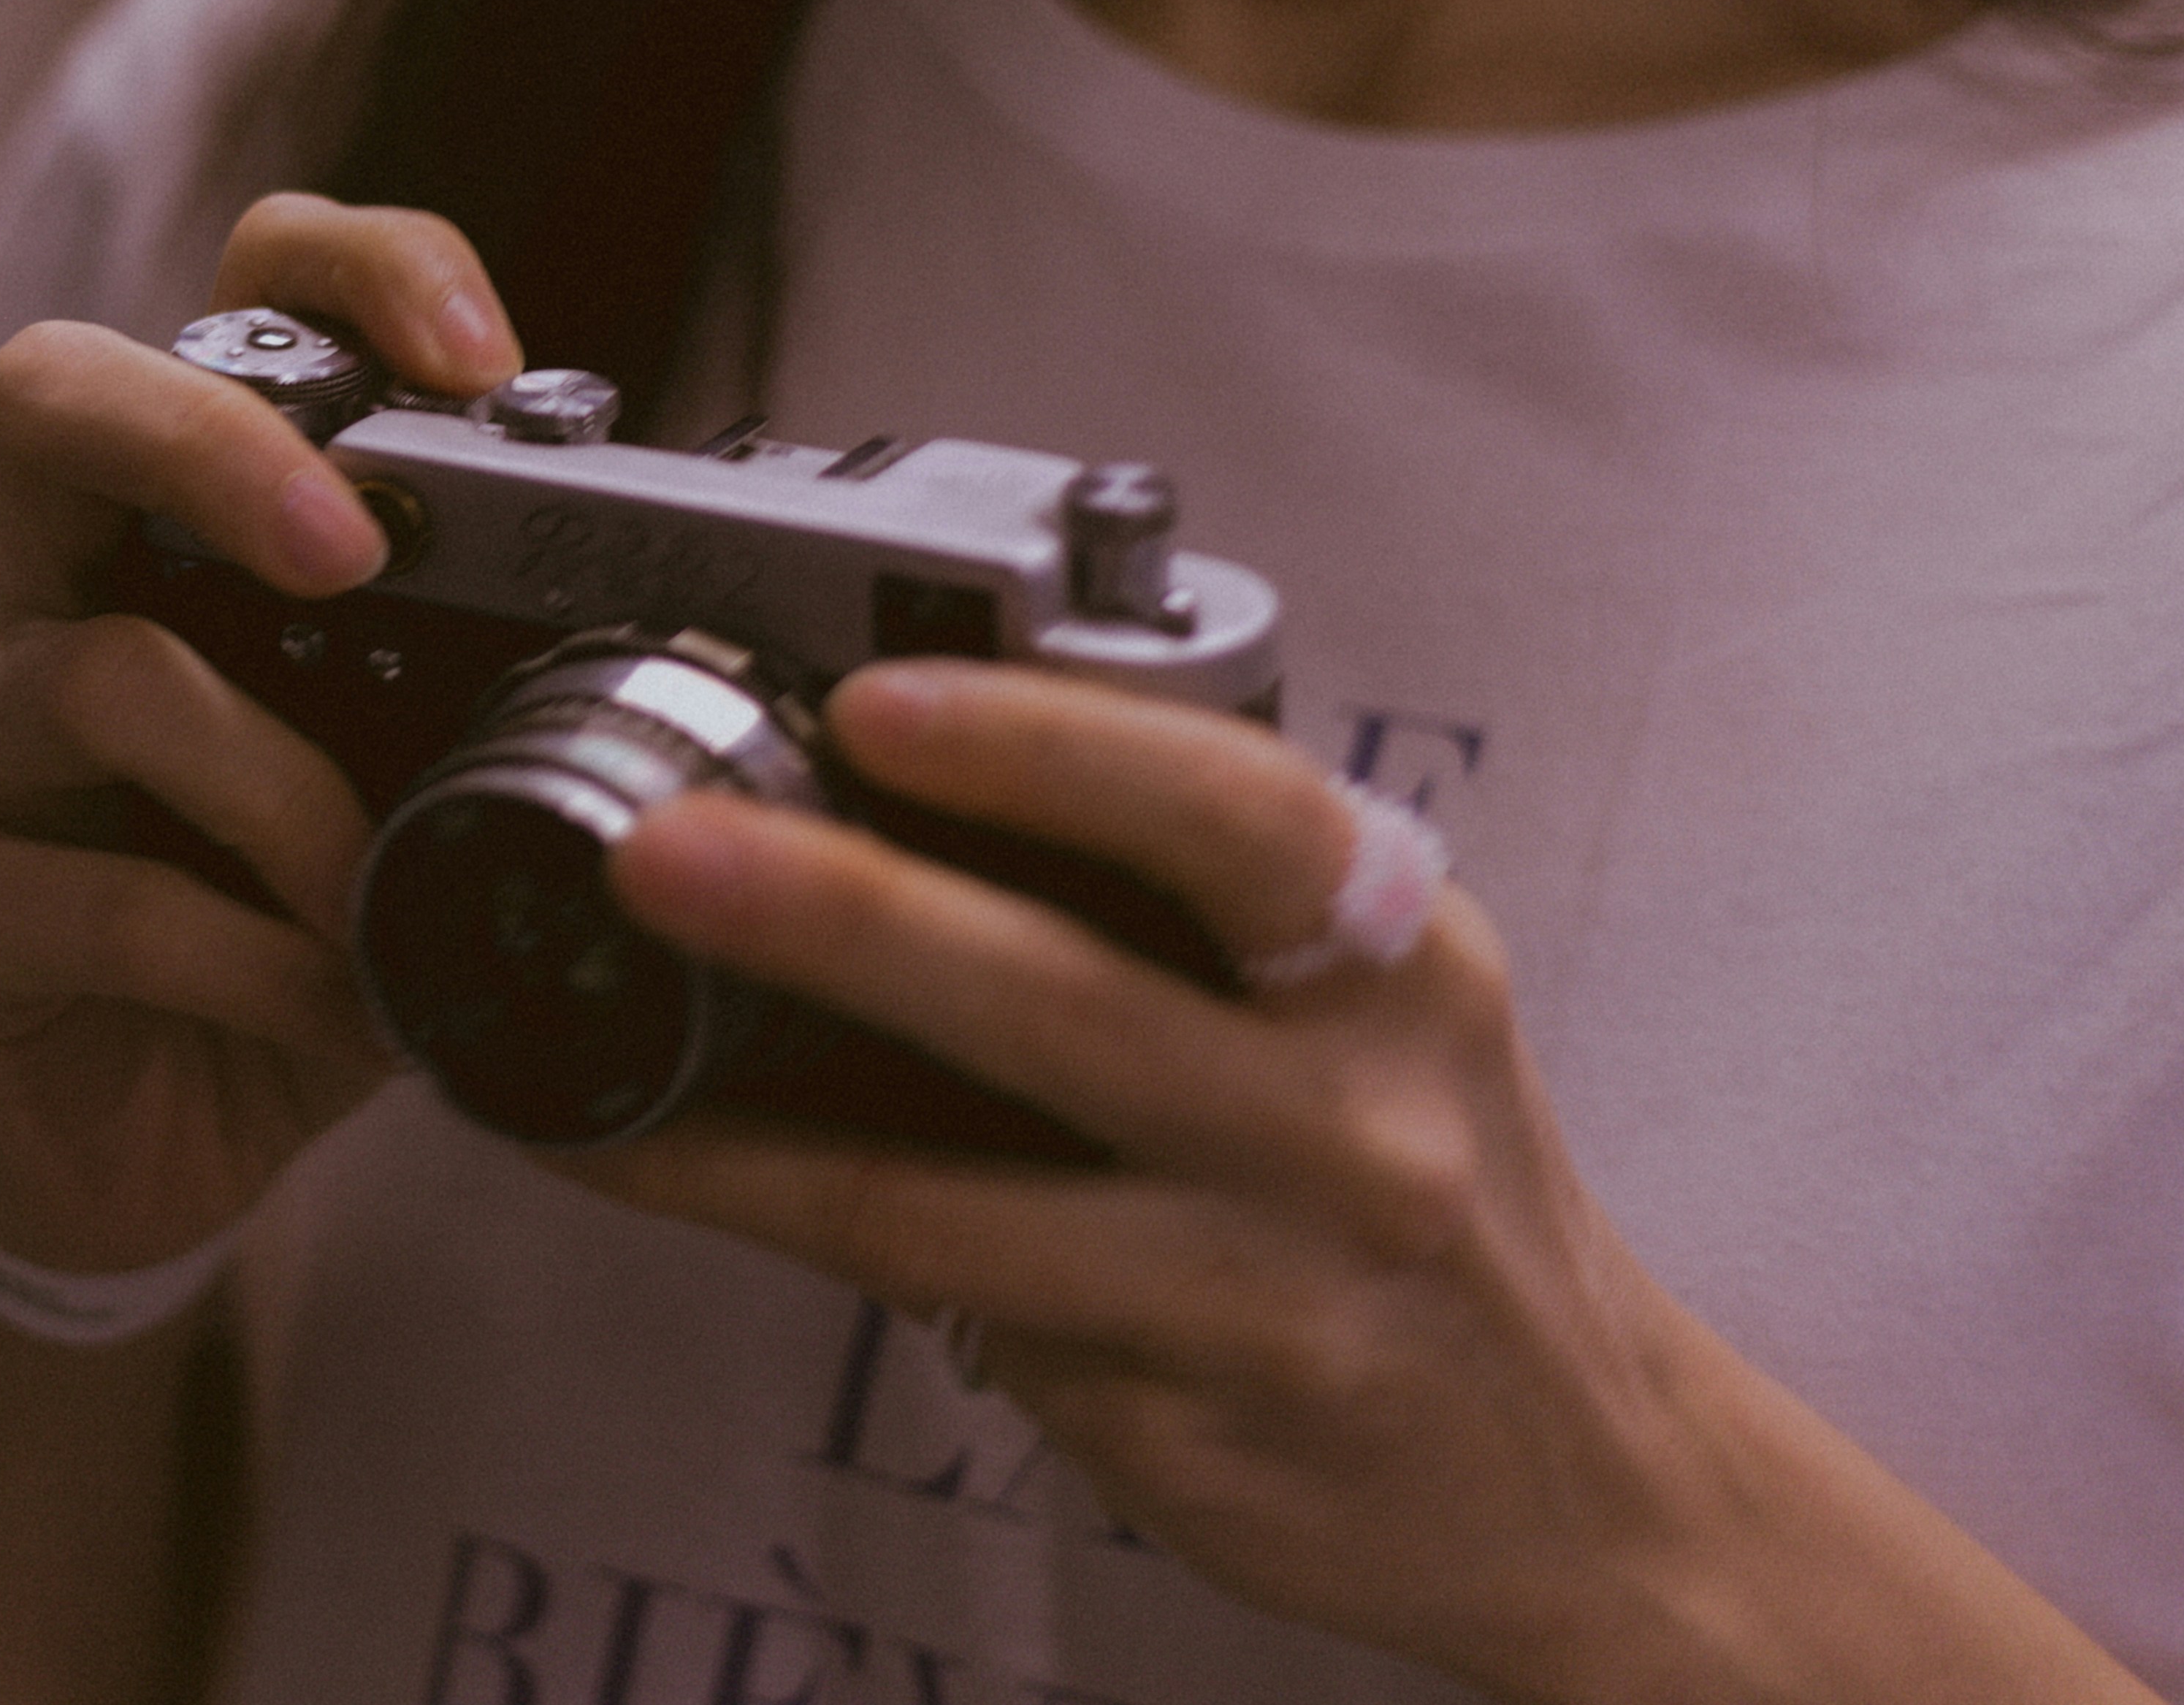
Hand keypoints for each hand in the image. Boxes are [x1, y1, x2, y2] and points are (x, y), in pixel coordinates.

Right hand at [0, 194, 523, 1278]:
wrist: (161, 1141)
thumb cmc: (300, 921)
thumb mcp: (430, 779)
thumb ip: (506, 684)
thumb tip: (693, 626)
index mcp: (193, 520)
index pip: (243, 291)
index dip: (355, 271)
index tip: (479, 361)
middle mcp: (62, 586)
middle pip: (51, 391)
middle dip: (208, 443)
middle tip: (349, 550)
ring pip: (101, 674)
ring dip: (283, 796)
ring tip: (375, 895)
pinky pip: (98, 896)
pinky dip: (251, 962)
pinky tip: (333, 1007)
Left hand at [576, 660, 1730, 1695]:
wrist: (1591, 1484)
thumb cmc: (1436, 1196)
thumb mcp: (1389, 1007)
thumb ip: (1214, 901)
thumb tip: (923, 789)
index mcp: (1397, 966)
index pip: (1230, 817)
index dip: (1047, 747)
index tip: (885, 700)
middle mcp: (1349, 1128)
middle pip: (1059, 1005)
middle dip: (833, 916)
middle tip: (663, 855)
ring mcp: (1264, 1299)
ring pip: (951, 1213)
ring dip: (741, 1150)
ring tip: (592, 1094)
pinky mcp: (1183, 1438)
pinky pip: (959, 1327)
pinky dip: (812, 1252)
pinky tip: (716, 1199)